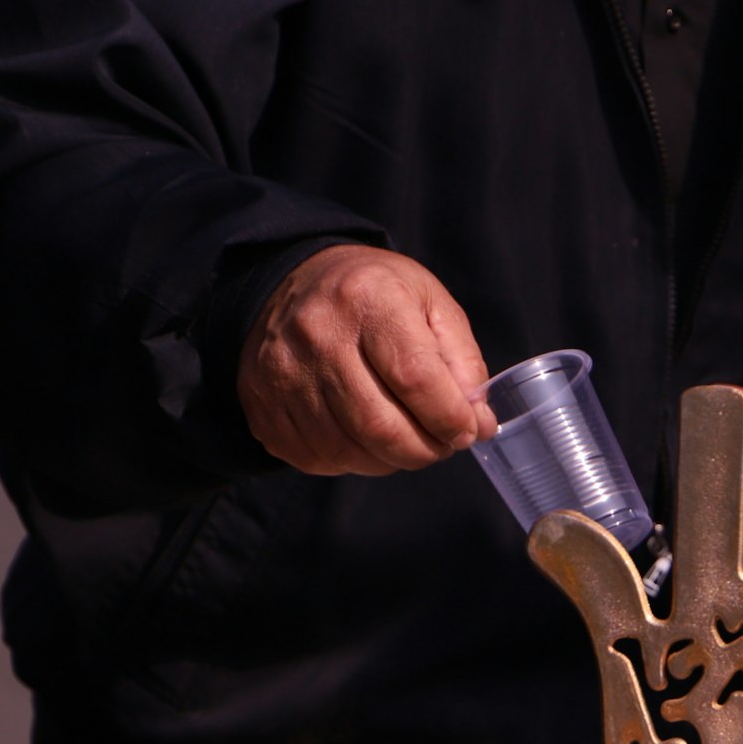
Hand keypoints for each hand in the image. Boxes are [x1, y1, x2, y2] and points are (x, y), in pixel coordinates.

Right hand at [239, 245, 496, 475]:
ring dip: (391, 459)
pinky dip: (354, 460)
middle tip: (441, 444)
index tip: (466, 431)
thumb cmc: (373, 295)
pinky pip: (320, 458)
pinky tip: (364, 436)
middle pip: (380, 426)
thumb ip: (462, 363)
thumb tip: (478, 424)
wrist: (291, 283)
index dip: (449, 418)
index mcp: (367, 298)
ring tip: (406, 438)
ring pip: (350, 451)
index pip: (416, 379)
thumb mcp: (430, 303)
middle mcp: (317, 334)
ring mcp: (283, 373)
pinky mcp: (264, 407)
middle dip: (424, 450)